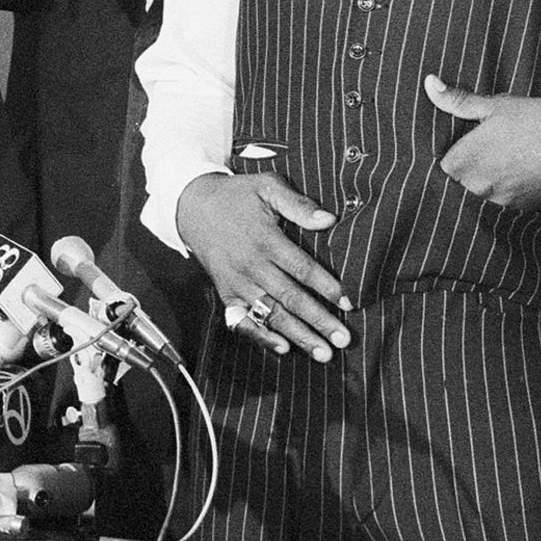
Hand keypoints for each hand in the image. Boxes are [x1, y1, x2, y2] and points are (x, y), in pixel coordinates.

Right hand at [176, 172, 350, 361]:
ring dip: (298, 335)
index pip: (301, 268)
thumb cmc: (237, 196)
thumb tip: (328, 219)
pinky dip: (261, 336)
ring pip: (272, 314)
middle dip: (319, 321)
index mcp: (264, 240)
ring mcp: (237, 283)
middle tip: (344, 340)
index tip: (349, 303)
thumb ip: (297, 204)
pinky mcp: (226, 293)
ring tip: (323, 353)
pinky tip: (283, 348)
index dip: (326, 287)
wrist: (192, 206)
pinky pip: (243, 321)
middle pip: (290, 298)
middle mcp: (251, 265)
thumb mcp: (267, 187)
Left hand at [424, 76, 540, 209]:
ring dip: (492, 174)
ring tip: (512, 151)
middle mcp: (476, 188)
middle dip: (472, 162)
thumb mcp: (497, 105)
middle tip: (492, 142)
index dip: (454, 149)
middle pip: (461, 177)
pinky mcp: (521, 208)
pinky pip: (506, 196)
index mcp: (463, 163)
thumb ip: (459, 101)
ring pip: (484, 187)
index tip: (465, 138)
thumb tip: (429, 84)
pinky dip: (511, 183)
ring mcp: (499, 201)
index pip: (442, 162)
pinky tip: (526, 165)